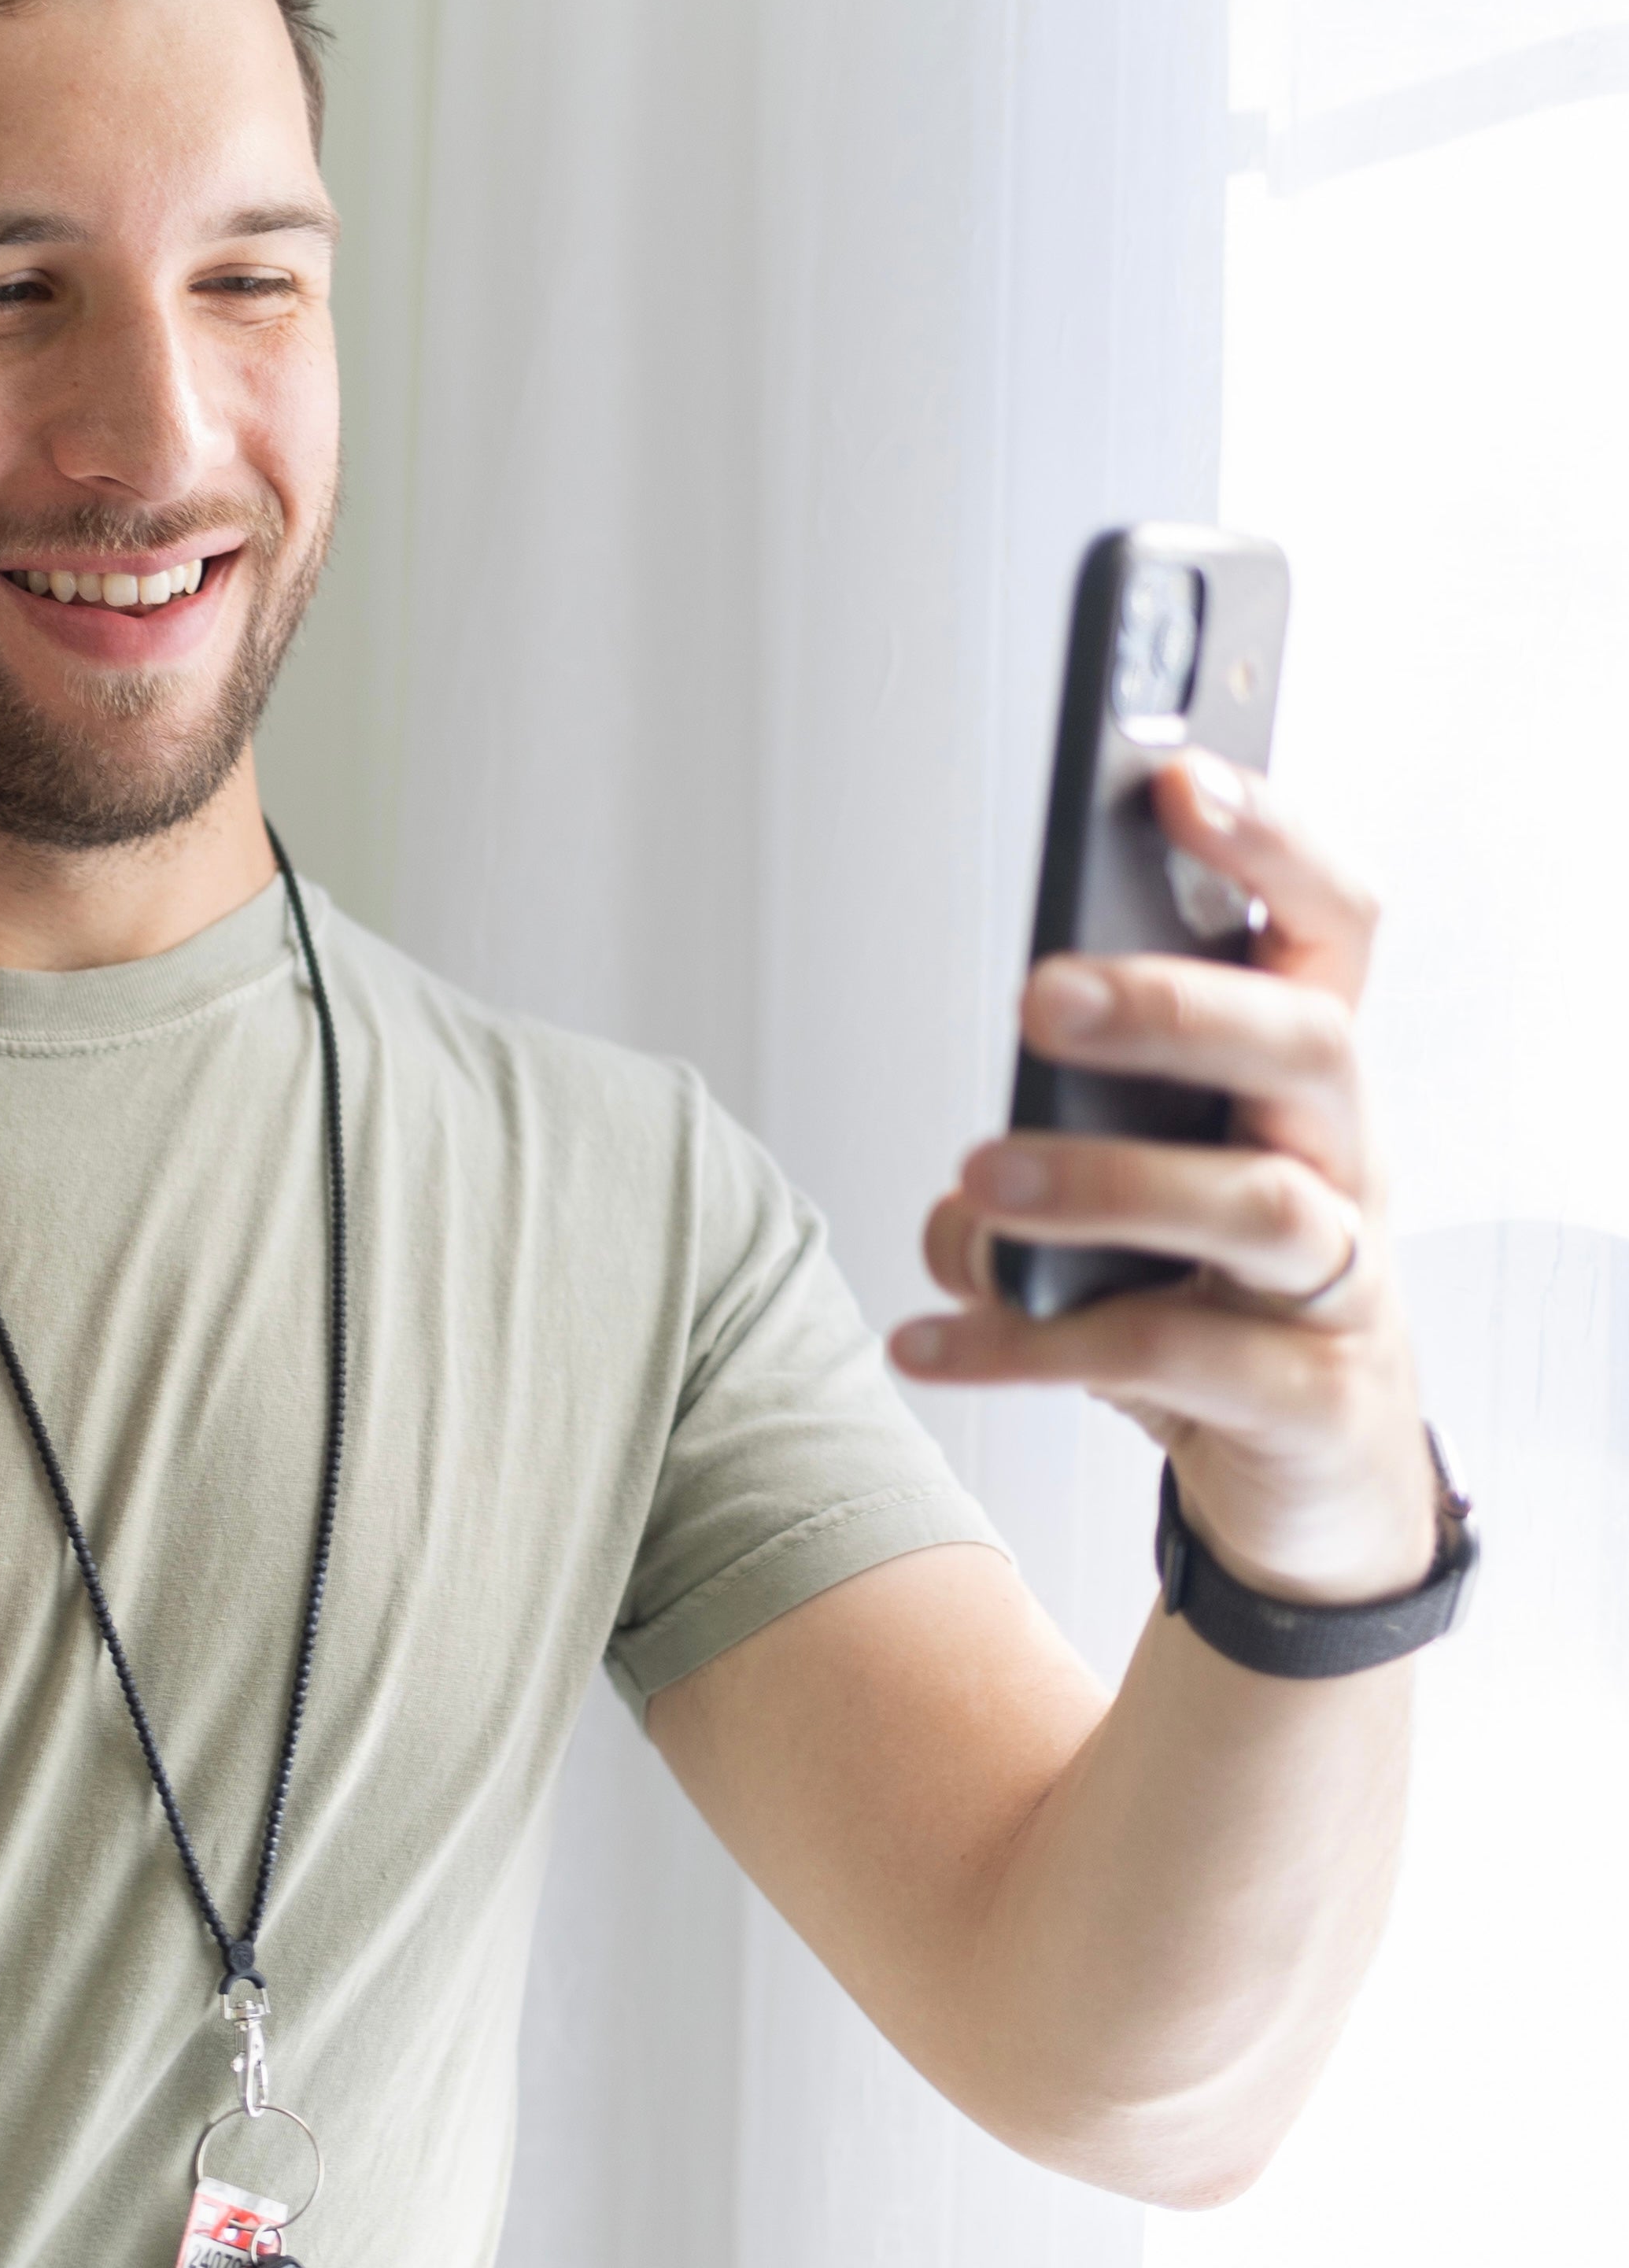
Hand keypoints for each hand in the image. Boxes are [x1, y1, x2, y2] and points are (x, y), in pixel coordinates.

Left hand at [892, 755, 1435, 1605]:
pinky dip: (1030, 1346)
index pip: (1329, 932)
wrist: (1301, 1487)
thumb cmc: (1209, 1304)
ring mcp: (1340, 1287)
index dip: (1273, 848)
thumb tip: (969, 1185)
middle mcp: (1340, 1166)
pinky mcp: (1307, 1399)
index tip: (1178, 779)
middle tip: (1040, 996)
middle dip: (1176, 1006)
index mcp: (1299, 1090)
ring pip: (1259, 1207)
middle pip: (1305, 1044)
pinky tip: (927, 1339)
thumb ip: (1050, 1161)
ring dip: (1103, 1185)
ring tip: (977, 1182)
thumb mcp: (1130, 1210)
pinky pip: (1174, 1355)